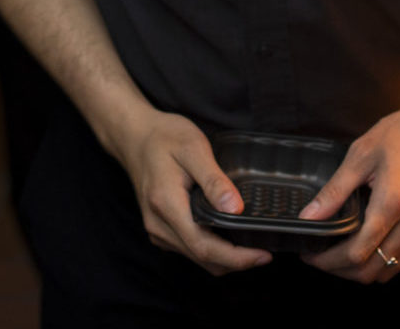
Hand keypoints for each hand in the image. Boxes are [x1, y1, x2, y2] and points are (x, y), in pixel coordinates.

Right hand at [109, 107, 271, 275]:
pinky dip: (212, 250)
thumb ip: (214, 181)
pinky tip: (228, 236)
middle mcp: (158, 225)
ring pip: (196, 257)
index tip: (263, 256)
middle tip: (265, 253)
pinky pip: (189, 249)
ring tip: (252, 246)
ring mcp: (157, 230)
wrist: (134, 136)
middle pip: (202, 258)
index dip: (237, 258)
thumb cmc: (165, 137)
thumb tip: (236, 209)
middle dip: (236, 262)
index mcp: (167, 205)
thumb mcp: (193, 148)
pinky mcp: (159, 229)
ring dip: (225, 259)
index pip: (204, 247)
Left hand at [301, 95, 399, 282]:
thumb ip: (335, 191)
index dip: (328, 260)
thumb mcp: (363, 154)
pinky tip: (368, 243)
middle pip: (371, 270)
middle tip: (322, 257)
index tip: (312, 255)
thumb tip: (310, 216)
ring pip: (389, 270)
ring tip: (341, 253)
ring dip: (362, 269)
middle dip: (341, 270)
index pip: (356, 252)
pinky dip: (383, 260)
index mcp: (394, 201)